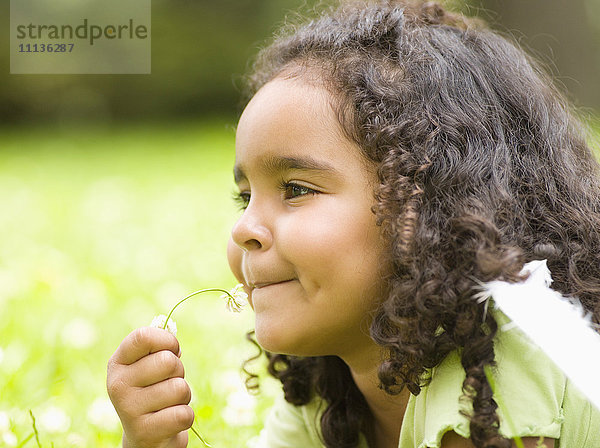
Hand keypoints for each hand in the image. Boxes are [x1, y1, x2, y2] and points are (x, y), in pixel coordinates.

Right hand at [107, 327, 193, 447]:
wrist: (144, 437)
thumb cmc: (153, 392)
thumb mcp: (150, 367)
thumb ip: (159, 347)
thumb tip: (170, 331)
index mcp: (118, 363)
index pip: (143, 336)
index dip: (166, 340)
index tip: (171, 349)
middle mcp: (117, 385)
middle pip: (168, 361)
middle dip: (179, 371)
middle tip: (168, 383)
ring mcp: (128, 409)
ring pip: (179, 388)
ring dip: (183, 395)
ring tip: (168, 403)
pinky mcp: (144, 432)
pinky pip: (183, 414)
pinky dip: (185, 416)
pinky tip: (170, 420)